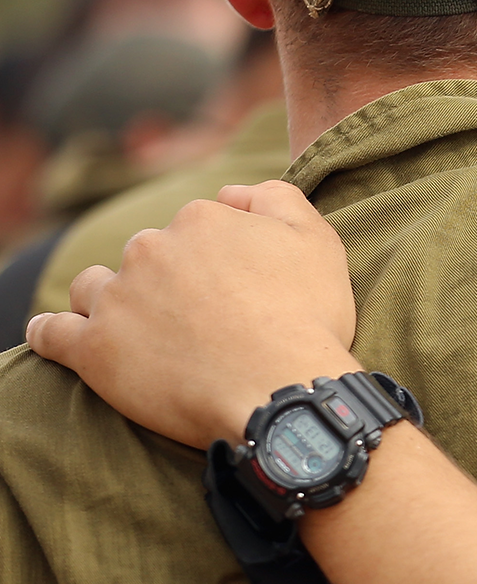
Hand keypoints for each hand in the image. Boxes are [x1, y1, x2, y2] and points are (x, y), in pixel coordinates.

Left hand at [27, 180, 360, 446]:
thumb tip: (231, 193)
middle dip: (165, 280)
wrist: (281, 390)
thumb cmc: (307, 320)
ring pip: (94, 287)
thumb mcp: (318, 241)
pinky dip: (52, 332)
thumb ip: (276, 198)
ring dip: (109, 300)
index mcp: (201, 220)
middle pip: (146, 256)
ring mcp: (118, 299)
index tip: (236, 291)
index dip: (218, 259)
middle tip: (200, 321)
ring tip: (137, 331)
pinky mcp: (93, 349)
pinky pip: (52, 332)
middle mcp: (151, 249)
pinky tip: (59, 336)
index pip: (196, 229)